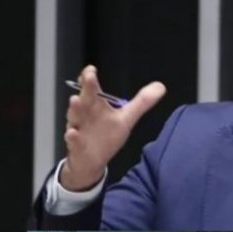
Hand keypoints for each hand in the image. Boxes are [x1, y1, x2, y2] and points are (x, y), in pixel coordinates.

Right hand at [61, 65, 165, 190]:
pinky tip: (72, 133)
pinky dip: (72, 137)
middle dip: (86, 87)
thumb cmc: (106, 136)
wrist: (90, 162)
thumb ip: (142, 102)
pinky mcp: (76, 147)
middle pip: (85, 99)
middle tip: (87, 76)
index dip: (90, 78)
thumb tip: (161, 86)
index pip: (92, 88)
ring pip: (75, 117)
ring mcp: (79, 129)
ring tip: (75, 100)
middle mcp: (85, 114)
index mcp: (96, 106)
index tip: (91, 69)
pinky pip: (73, 141)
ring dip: (75, 109)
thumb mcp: (126, 118)